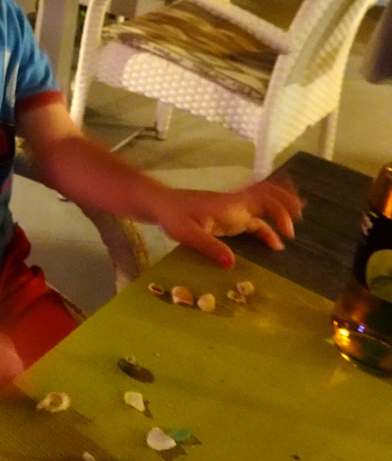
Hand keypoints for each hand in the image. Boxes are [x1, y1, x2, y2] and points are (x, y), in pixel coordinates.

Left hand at [151, 177, 303, 267]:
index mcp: (229, 206)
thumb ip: (209, 246)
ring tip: (297, 224)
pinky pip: (253, 220)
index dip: (279, 212)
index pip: (262, 200)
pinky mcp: (228, 217)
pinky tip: (274, 243)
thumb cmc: (172, 216)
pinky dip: (266, 228)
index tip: (286, 232)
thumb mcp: (186, 233)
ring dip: (280, 212)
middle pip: (268, 196)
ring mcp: (232, 210)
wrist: (160, 205)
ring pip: (263, 205)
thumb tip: (232, 264)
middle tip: (301, 218)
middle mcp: (235, 205)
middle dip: (286, 204)